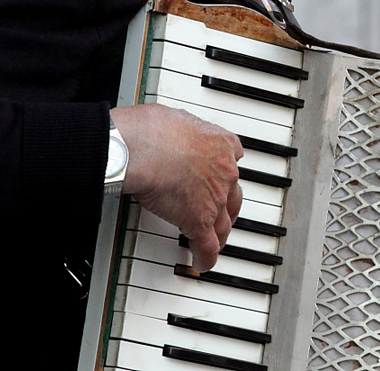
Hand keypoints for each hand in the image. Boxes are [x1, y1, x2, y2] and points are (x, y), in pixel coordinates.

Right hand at [111, 103, 242, 271]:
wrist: (144, 148)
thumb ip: (180, 126)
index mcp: (220, 142)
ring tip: (214, 240)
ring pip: (224, 222)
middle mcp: (224, 170)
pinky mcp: (199, 221)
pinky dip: (206, 257)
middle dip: (228, 204)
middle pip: (233, 193)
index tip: (221, 173)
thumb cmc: (151, 129)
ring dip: (220, 233)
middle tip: (221, 210)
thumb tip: (168, 126)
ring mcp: (215, 198)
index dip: (227, 168)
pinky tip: (203, 263)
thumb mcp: (174, 116)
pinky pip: (207, 246)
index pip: (234, 156)